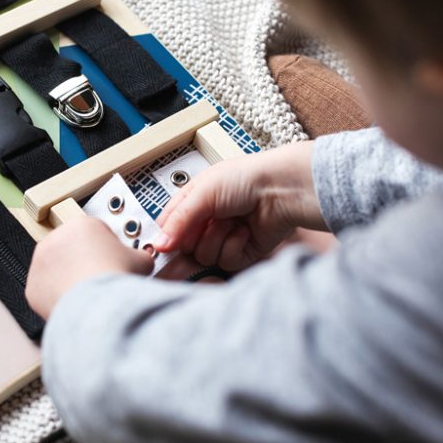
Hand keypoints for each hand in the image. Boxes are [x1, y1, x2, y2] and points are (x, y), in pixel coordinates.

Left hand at [26, 216, 152, 318]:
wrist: (97, 305)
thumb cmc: (116, 278)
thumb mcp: (141, 260)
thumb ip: (140, 256)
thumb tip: (143, 261)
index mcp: (82, 225)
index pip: (95, 233)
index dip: (107, 249)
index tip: (112, 261)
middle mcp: (56, 239)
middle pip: (72, 250)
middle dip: (84, 263)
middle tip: (99, 279)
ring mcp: (40, 263)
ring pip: (56, 270)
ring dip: (68, 279)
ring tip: (88, 294)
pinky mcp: (32, 286)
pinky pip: (46, 292)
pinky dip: (58, 298)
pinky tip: (75, 304)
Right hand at [153, 141, 325, 270]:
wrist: (282, 190)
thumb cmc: (245, 179)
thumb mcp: (203, 193)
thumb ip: (177, 220)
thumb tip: (159, 244)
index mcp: (194, 201)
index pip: (168, 226)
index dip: (169, 234)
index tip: (172, 236)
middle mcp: (207, 220)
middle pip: (185, 246)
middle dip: (198, 234)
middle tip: (212, 219)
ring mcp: (224, 237)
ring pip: (205, 256)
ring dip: (218, 238)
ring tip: (233, 221)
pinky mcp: (242, 252)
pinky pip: (226, 262)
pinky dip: (235, 246)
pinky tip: (245, 231)